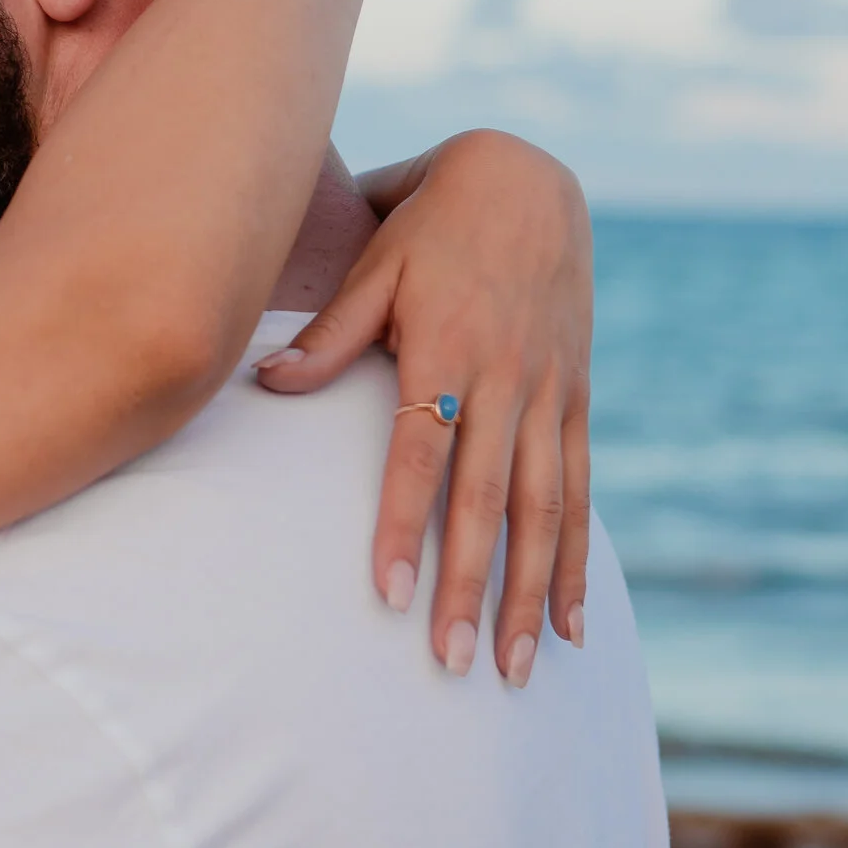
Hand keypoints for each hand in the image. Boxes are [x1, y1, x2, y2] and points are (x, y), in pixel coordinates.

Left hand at [256, 132, 592, 682]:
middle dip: (469, 587)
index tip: (388, 594)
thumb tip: (267, 383)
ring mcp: (550, 394)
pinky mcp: (577, 400)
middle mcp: (507, 380)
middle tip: (451, 663)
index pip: (421, 454)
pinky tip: (574, 623)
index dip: (405, 524)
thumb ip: (330, 334)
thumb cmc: (431, 223)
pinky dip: (578, 558)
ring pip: (543, 510)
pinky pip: (581, 490)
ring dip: (531, 594)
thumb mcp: (375, 263)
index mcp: (448, 348)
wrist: (528, 179)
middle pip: (488, 501)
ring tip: (518, 668)